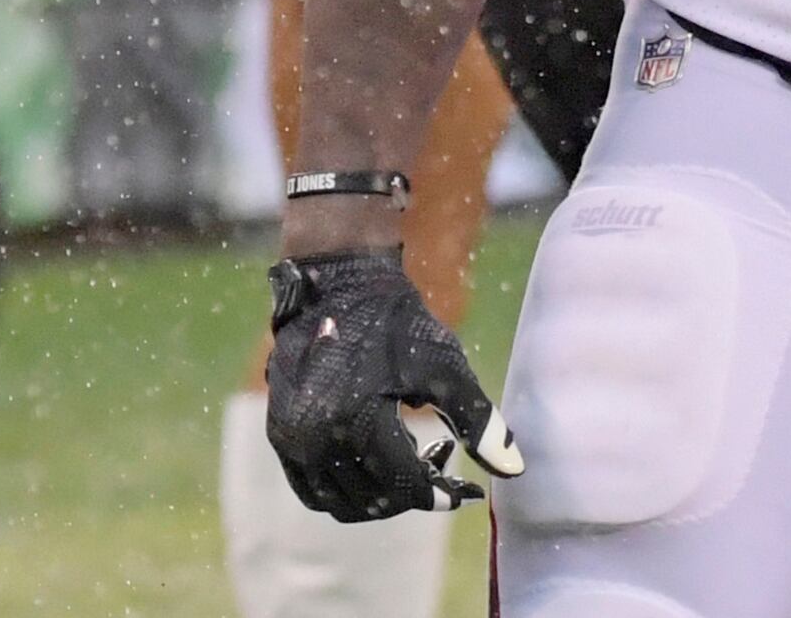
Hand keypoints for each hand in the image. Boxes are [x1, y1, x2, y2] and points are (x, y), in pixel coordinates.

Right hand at [263, 249, 523, 521]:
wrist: (337, 287)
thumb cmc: (398, 325)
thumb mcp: (446, 367)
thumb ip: (478, 420)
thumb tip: (512, 470)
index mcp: (358, 422)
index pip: (403, 485)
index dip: (439, 494)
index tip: (464, 490)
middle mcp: (315, 439)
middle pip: (372, 500)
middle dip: (413, 493)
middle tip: (440, 464)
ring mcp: (290, 440)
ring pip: (339, 502)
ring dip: (378, 498)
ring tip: (409, 463)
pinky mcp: (278, 435)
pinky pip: (311, 489)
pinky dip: (344, 491)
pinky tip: (376, 465)